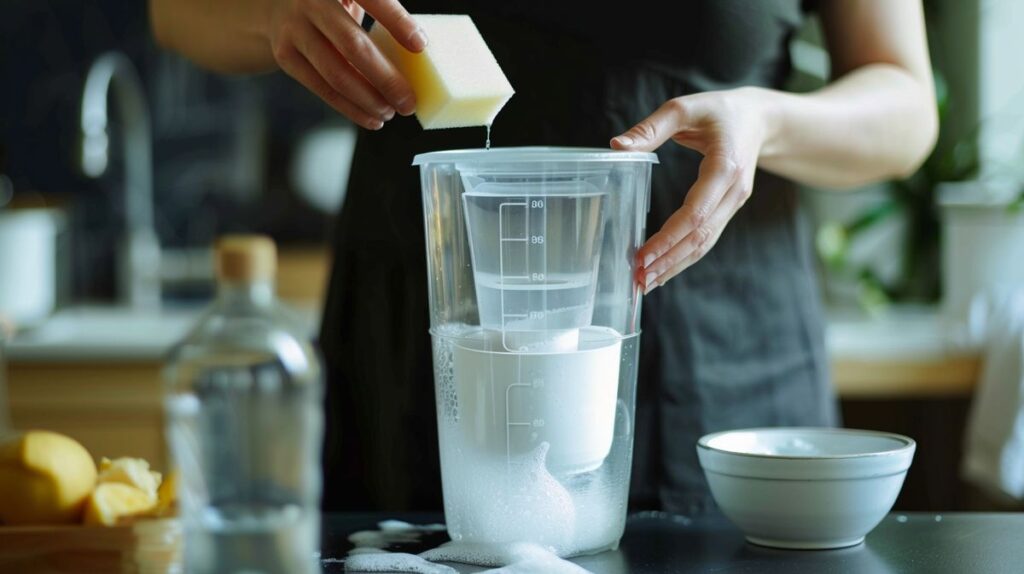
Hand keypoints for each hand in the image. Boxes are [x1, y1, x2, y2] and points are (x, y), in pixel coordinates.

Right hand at [265, 0, 426, 129]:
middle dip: (386, 79)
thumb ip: (379, 11)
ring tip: (391, 112)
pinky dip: (350, 108)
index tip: (420, 45)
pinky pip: (322, 88)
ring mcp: (293, 29)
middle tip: (409, 101)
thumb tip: (421, 51)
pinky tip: (371, 118)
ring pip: (336, 74)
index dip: (396, 21)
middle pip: (353, 46)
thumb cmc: (330, 2)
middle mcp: (310, 1)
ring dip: (368, 100)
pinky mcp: (285, 55)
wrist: (274, 4)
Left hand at [610, 88, 769, 293]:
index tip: (644, 255)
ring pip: (704, 244)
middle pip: (700, 237)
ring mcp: (733, 204)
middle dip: (669, 260)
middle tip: (638, 279)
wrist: (760, 119)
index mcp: (725, 168)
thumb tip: (617, 147)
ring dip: (675, 266)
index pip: (696, 213)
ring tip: (646, 283)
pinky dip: (684, 257)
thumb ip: (651, 128)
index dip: (669, 237)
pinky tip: (664, 271)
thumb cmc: (719, 110)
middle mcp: (733, 192)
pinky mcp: (728, 210)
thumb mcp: (685, 107)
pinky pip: (706, 239)